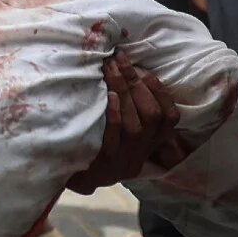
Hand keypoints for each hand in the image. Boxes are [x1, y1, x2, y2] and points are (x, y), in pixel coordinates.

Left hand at [65, 52, 186, 193]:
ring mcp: (125, 161)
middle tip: (120, 60)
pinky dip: (115, 113)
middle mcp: (141, 154)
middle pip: (153, 117)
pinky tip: (109, 95)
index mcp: (149, 146)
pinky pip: (115, 136)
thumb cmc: (92, 146)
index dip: (160, 92)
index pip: (170, 118)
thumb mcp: (117, 133)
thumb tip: (130, 72)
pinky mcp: (105, 164)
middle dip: (138, 84)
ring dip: (125, 92)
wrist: (67, 177)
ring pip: (136, 125)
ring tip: (112, 69)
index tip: (143, 68)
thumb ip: (129, 111)